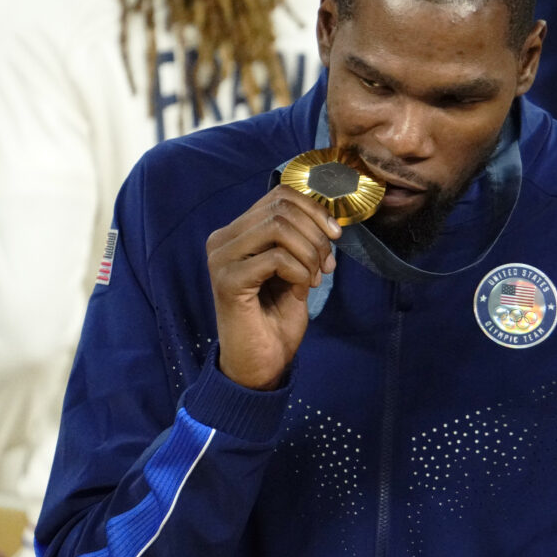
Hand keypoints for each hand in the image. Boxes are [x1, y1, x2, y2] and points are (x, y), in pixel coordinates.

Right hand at [206, 186, 340, 390]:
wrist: (261, 362)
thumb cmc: (277, 317)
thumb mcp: (295, 269)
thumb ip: (302, 240)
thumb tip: (329, 220)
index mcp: (238, 232)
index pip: (280, 195)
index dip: (315, 210)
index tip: (335, 236)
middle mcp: (223, 239)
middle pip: (282, 209)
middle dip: (316, 235)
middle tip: (327, 265)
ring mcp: (221, 258)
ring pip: (279, 228)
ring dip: (309, 254)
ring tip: (314, 279)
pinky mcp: (227, 280)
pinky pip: (276, 258)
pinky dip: (299, 273)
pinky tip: (300, 291)